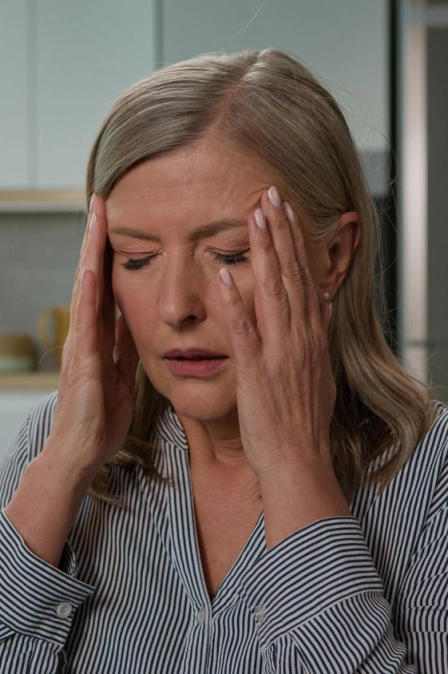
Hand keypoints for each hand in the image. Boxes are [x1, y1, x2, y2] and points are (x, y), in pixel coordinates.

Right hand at [45, 195, 139, 474]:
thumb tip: (135, 319)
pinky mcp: (85, 364)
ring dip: (91, 254)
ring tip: (95, 219)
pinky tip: (94, 270)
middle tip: (102, 201)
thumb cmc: (99, 415)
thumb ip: (125, 345)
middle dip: (96, 240)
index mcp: (98, 336)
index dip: (109, 252)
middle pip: (92, 277)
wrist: (80, 452)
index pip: (104, 284)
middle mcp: (85, 334)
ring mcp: (81, 346)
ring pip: (86, 291)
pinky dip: (90, 296)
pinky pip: (87, 325)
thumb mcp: (122, 373)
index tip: (114, 221)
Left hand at [217, 186, 335, 481]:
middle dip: (281, 233)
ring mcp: (280, 353)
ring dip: (263, 252)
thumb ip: (318, 338)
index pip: (305, 278)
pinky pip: (245, 331)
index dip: (296, 243)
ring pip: (273, 292)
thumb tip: (324, 308)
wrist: (297, 460)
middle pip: (291, 275)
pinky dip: (235, 303)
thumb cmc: (301, 420)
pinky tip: (224, 275)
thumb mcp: (318, 373)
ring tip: (255, 216)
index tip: (288, 213)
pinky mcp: (257, 371)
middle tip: (271, 195)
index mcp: (312, 337)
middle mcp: (300, 338)